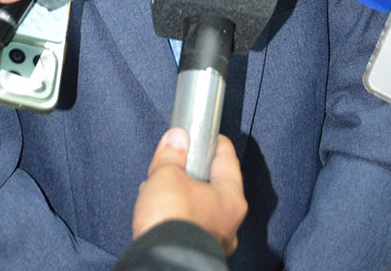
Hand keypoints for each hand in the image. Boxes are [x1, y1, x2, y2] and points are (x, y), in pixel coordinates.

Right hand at [132, 128, 246, 255]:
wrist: (161, 263)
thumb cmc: (171, 220)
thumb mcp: (167, 175)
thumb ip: (171, 154)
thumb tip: (176, 138)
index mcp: (231, 198)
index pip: (228, 158)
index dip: (214, 141)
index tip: (204, 132)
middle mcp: (229, 222)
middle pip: (214, 184)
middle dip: (192, 171)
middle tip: (176, 161)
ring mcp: (216, 240)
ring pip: (201, 207)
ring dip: (182, 195)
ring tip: (160, 188)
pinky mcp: (198, 252)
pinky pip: (190, 226)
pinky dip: (177, 216)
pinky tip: (159, 212)